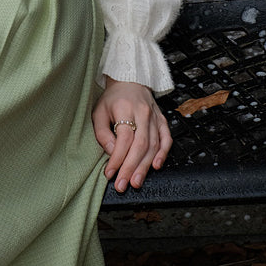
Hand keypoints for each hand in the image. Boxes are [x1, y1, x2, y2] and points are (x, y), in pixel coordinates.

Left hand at [91, 77, 171, 192]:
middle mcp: (142, 112)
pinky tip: (156, 166)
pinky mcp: (162, 120)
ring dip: (145, 166)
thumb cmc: (112, 99)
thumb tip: (112, 153)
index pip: (124, 138)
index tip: (110, 173)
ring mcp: (155, 116)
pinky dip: (163, 154)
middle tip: (123, 185)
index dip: (117, 158)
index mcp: (124, 108)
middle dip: (131, 168)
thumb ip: (103, 133)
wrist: (130, 80)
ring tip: (136, 182)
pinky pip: (166, 139)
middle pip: (140, 144)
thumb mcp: (99, 111)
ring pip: (153, 145)